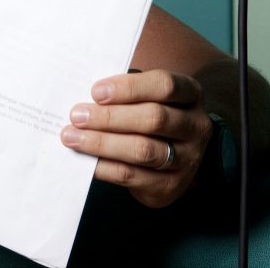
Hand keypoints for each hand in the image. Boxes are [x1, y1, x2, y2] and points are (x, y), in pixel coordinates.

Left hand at [60, 69, 210, 207]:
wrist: (178, 157)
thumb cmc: (153, 115)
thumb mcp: (150, 97)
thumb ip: (125, 93)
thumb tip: (85, 96)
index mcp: (191, 94)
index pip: (164, 85)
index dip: (129, 87)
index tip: (95, 91)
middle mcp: (196, 126)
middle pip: (153, 118)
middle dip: (110, 117)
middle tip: (77, 116)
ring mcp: (188, 158)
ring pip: (143, 150)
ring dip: (102, 143)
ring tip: (72, 137)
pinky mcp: (171, 185)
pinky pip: (133, 175)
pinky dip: (104, 167)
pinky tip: (85, 159)